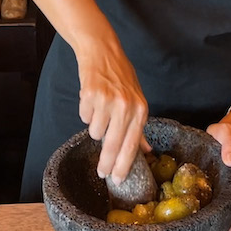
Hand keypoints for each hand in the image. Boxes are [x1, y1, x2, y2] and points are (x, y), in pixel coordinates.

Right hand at [77, 37, 148, 184]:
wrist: (102, 51)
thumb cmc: (121, 76)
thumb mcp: (137, 99)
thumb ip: (139, 127)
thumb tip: (146, 151)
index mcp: (140, 109)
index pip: (132, 144)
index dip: (124, 165)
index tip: (117, 179)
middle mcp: (125, 106)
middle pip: (113, 145)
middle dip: (106, 163)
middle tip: (101, 173)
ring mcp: (107, 101)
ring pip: (95, 132)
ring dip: (95, 126)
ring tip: (100, 110)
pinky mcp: (90, 95)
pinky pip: (84, 117)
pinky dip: (86, 112)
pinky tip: (92, 99)